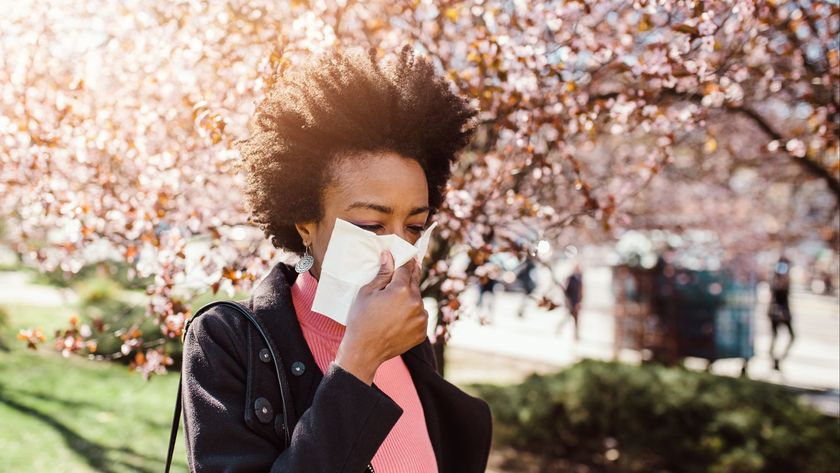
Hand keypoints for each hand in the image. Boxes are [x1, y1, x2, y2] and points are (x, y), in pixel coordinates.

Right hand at [335, 251, 427, 384]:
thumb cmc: (361, 319)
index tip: (407, 255)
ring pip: (417, 300)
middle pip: (414, 282)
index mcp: (402, 289)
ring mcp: (421, 318)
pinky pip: (419, 316)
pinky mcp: (423, 331)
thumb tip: (388, 255)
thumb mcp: (367, 292)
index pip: (406, 268)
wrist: (364, 351)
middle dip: (408, 278)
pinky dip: (412, 314)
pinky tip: (399, 318)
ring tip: (395, 305)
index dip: (405, 261)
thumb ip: (382, 273)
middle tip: (404, 273)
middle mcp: (416, 302)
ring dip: (410, 298)